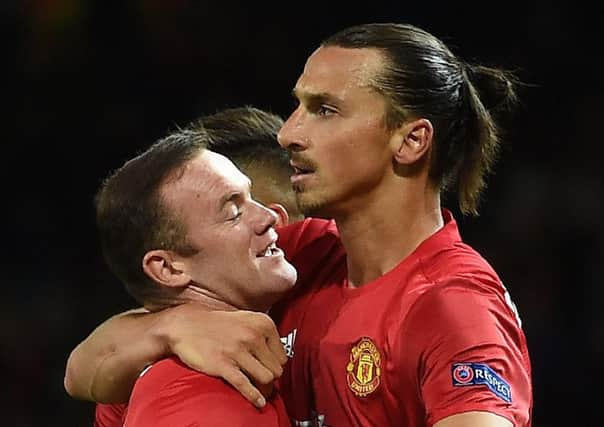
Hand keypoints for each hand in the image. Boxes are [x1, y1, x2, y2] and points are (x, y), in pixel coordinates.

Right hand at [157, 304, 286, 406]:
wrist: (186, 325)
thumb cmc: (217, 324)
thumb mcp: (246, 319)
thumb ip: (264, 334)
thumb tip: (279, 356)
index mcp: (262, 323)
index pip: (282, 356)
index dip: (274, 365)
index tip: (267, 369)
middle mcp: (253, 335)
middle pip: (276, 369)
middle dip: (270, 377)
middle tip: (261, 380)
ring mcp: (238, 350)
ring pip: (266, 378)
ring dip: (263, 388)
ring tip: (259, 390)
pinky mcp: (223, 364)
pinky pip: (245, 385)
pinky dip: (254, 397)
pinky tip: (258, 402)